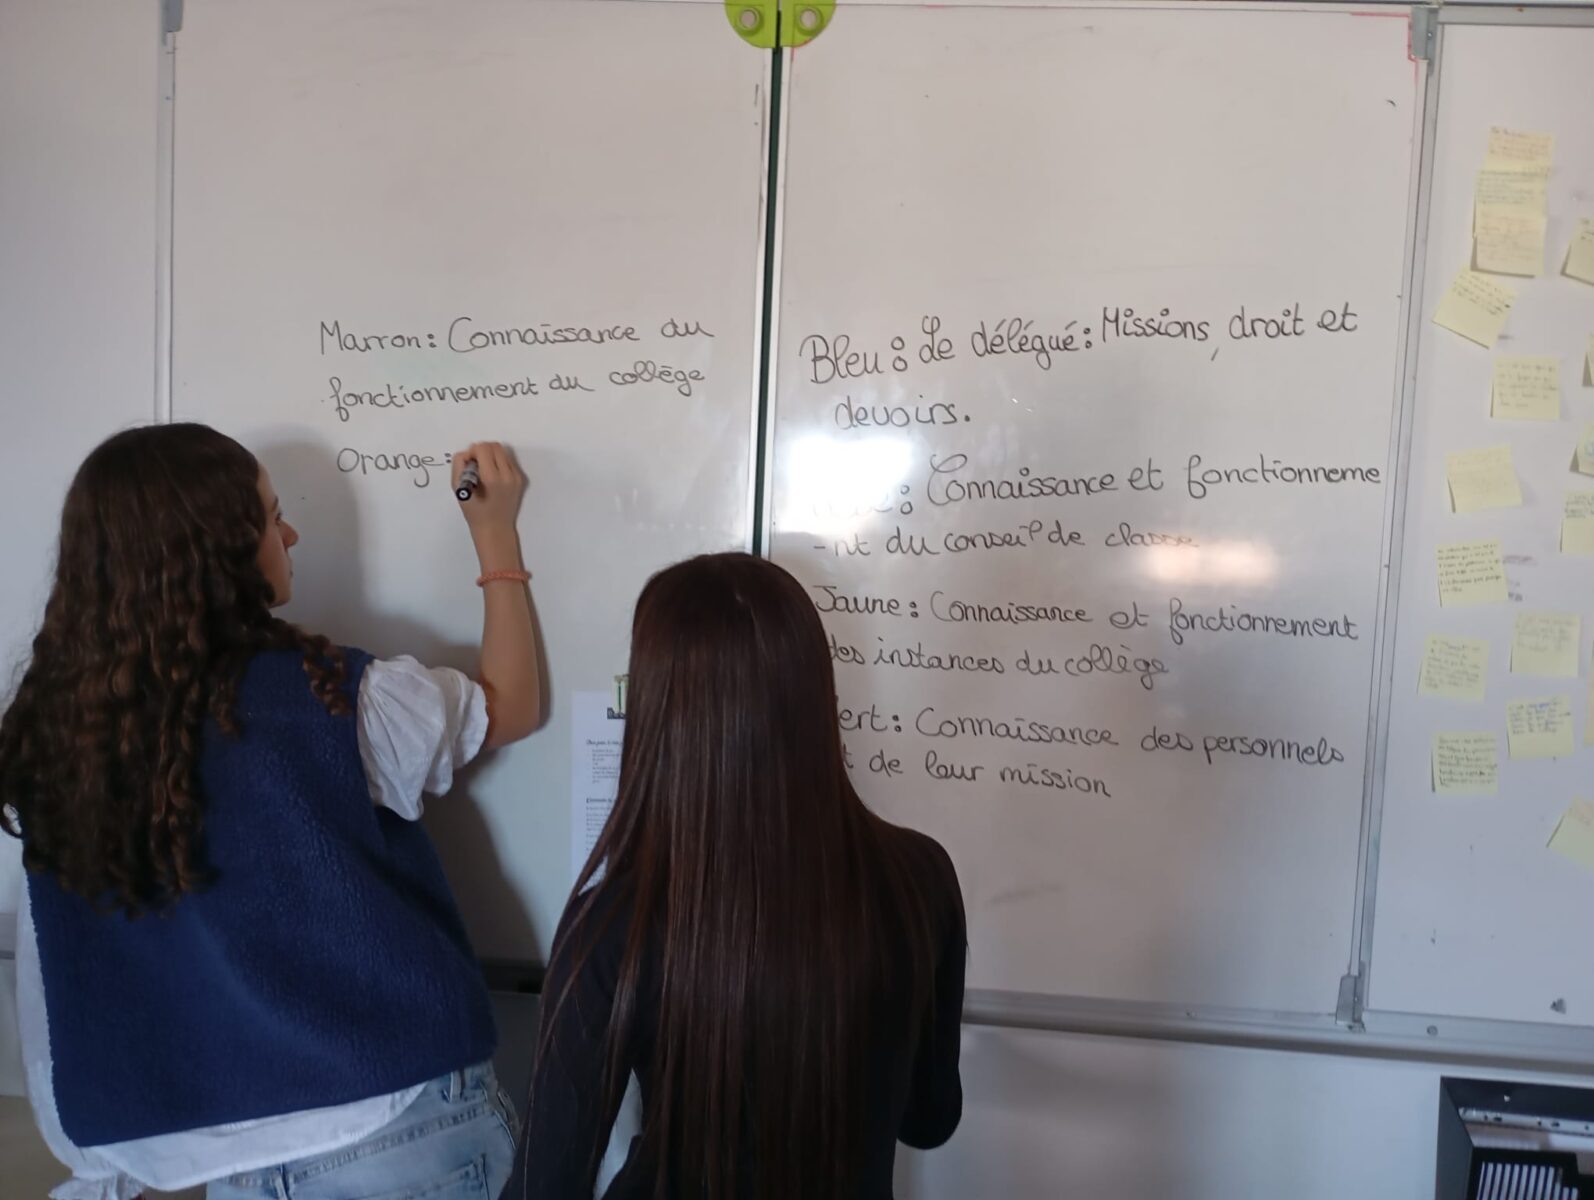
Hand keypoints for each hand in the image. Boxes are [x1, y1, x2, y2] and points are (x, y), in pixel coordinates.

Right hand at [453, 442, 525, 561]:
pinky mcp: (520, 479)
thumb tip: (468, 453)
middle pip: (495, 446)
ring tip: (483, 472)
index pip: (483, 448)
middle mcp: (508, 475)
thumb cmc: (474, 512)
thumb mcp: (459, 489)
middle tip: (475, 465)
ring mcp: (516, 477)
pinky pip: (508, 461)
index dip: (472, 452)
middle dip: (482, 451)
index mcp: (492, 478)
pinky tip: (492, 478)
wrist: (495, 529)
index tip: (468, 464)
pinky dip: (498, 463)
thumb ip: (460, 466)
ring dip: (490, 456)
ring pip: (502, 452)